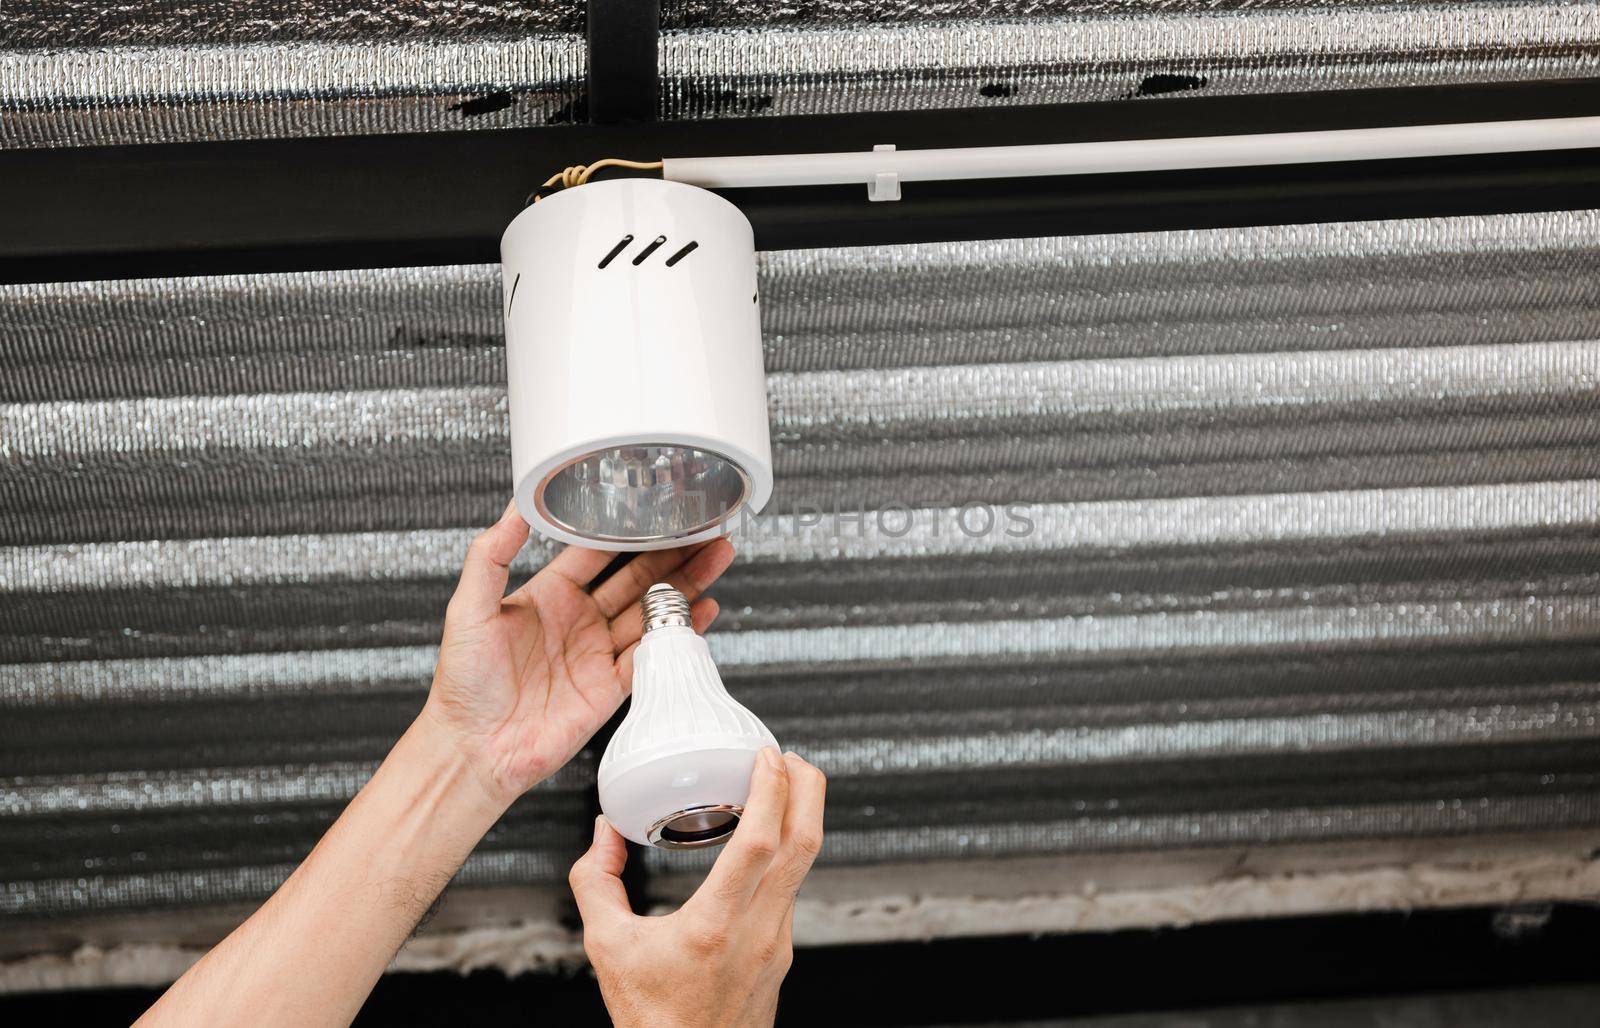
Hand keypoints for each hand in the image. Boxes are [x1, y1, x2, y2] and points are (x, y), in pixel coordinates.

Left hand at [423, 500, 736, 807]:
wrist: (474, 750)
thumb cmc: (462, 684)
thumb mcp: (468, 608)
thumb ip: (491, 554)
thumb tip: (516, 505)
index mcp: (548, 595)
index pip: (597, 553)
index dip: (628, 530)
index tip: (655, 508)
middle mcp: (578, 621)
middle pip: (636, 577)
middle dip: (672, 553)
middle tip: (703, 528)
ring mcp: (597, 653)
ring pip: (651, 611)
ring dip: (685, 585)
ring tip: (718, 556)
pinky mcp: (611, 688)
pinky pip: (653, 654)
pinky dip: (682, 632)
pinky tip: (704, 609)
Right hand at [569, 748, 826, 1027]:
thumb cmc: (652, 1021)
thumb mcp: (607, 949)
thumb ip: (596, 884)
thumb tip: (603, 834)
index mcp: (715, 926)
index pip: (760, 843)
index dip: (770, 790)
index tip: (768, 756)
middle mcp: (759, 932)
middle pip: (805, 844)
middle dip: (807, 789)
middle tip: (790, 757)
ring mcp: (778, 943)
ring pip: (804, 866)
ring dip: (800, 819)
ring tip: (781, 788)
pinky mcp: (783, 953)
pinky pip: (792, 890)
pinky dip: (787, 853)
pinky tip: (767, 842)